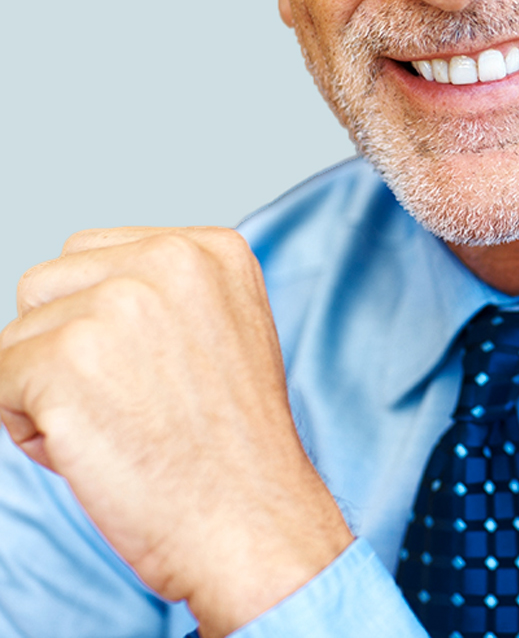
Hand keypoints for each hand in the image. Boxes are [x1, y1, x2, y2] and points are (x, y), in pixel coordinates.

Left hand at [0, 227, 353, 637]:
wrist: (249, 516)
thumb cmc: (233, 443)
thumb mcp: (226, 330)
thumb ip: (165, 294)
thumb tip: (81, 296)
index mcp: (211, 248)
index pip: (97, 254)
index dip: (100, 320)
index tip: (146, 369)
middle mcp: (168, 259)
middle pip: (47, 283)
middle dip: (63, 343)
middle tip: (126, 400)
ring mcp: (116, 305)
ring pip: (17, 336)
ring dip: (44, 385)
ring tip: (112, 425)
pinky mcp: (65, 359)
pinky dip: (26, 426)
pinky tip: (89, 449)